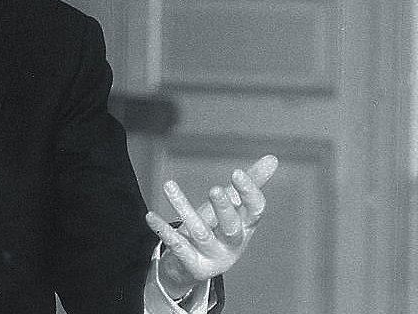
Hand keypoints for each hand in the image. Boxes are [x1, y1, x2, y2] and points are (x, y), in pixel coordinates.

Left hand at [145, 154, 277, 299]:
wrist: (193, 264)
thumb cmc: (216, 228)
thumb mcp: (232, 206)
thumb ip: (250, 183)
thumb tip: (273, 158)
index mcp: (247, 226)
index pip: (255, 211)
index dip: (249, 193)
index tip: (237, 173)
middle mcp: (234, 244)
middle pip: (232, 227)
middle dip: (224, 208)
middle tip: (214, 189)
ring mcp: (214, 257)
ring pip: (200, 232)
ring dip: (183, 208)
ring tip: (168, 185)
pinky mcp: (193, 265)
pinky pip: (177, 246)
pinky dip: (163, 230)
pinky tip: (150, 215)